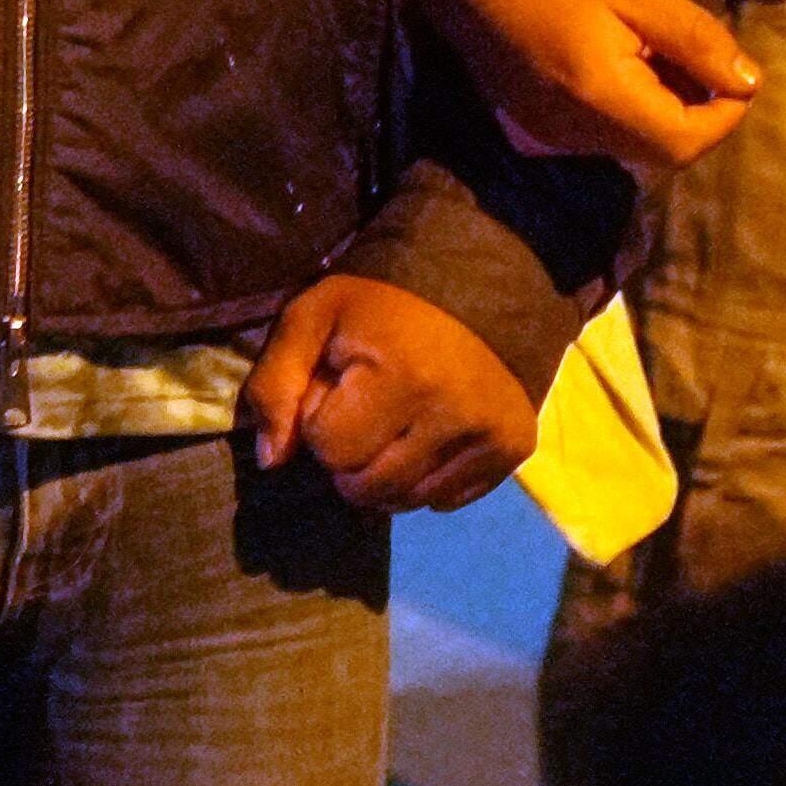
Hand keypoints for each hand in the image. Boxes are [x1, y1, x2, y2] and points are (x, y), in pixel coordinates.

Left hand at [248, 274, 537, 512]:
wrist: (478, 284)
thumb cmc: (381, 305)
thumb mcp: (313, 318)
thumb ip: (275, 384)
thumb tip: (270, 460)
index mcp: (402, 376)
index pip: (331, 449)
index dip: (321, 423)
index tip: (337, 390)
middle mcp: (454, 413)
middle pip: (368, 486)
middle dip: (349, 458)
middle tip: (363, 411)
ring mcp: (492, 434)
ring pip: (406, 500)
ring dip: (383, 475)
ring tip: (391, 425)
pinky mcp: (515, 448)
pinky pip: (445, 501)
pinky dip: (424, 481)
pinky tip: (425, 437)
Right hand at [420, 0, 760, 170]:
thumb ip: (696, 39)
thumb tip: (748, 83)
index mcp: (601, 94)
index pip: (686, 141)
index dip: (724, 116)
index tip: (732, 74)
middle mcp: (576, 131)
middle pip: (665, 154)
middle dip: (699, 116)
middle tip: (700, 61)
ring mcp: (555, 138)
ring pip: (638, 149)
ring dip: (667, 114)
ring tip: (660, 58)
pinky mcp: (543, 133)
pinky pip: (609, 140)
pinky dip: (634, 114)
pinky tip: (626, 68)